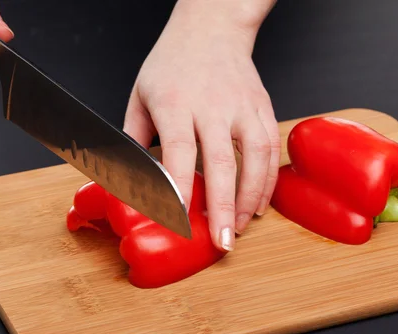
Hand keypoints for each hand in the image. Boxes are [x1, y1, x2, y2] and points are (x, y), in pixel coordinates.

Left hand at [123, 0, 278, 251]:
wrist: (212, 28)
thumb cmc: (172, 63)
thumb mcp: (141, 94)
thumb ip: (134, 139)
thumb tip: (127, 181)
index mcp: (175, 101)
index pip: (179, 151)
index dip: (181, 188)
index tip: (180, 221)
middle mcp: (212, 105)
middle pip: (222, 161)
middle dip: (224, 207)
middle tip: (223, 242)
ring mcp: (242, 106)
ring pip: (256, 157)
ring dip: (251, 198)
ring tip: (241, 228)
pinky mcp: (262, 108)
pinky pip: (270, 149)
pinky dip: (268, 181)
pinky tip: (259, 203)